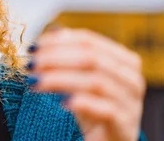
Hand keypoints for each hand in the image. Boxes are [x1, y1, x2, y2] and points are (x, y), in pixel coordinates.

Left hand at [26, 27, 145, 140]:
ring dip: (60, 79)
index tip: (34, 47)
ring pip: (95, 82)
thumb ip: (69, 57)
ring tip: (36, 82)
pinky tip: (61, 103)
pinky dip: (81, 103)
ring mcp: (131, 102)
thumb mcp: (81, 78)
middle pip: (91, 58)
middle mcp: (132, 78)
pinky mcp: (125, 126)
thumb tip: (47, 37)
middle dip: (56, 59)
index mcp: (123, 60)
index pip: (89, 40)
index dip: (58, 41)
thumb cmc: (93, 106)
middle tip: (31, 64)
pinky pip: (106, 110)